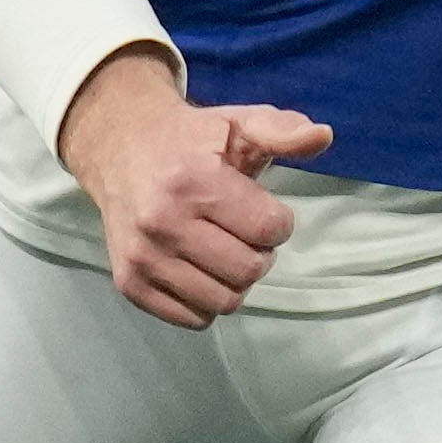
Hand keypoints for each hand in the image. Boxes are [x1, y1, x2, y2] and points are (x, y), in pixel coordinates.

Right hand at [58, 46, 329, 328]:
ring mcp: (143, 257)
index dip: (279, 222)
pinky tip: (199, 268)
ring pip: (223, 302)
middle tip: (243, 233)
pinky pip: (192, 318)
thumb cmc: (189, 140)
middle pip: (248, 271)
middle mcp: (162, 221)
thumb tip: (322, 136)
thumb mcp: (237, 123)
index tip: (262, 210)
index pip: (268, 230)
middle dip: (259, 254)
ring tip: (222, 251)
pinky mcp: (130, 283)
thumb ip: (282, 130)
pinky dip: (205, 301)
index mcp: (193, 180)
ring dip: (234, 281)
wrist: (118, 149)